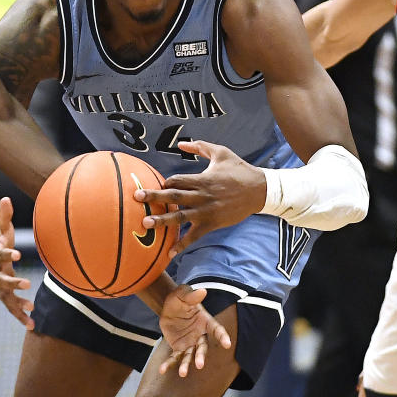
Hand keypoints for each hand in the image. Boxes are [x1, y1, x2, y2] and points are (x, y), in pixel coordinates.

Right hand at [0, 197, 33, 328]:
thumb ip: (3, 215)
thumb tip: (7, 198)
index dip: (7, 254)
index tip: (18, 253)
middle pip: (1, 280)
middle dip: (13, 282)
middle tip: (26, 283)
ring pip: (6, 298)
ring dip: (17, 305)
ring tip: (30, 310)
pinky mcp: (4, 296)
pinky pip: (12, 308)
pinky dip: (20, 316)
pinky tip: (31, 325)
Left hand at [134, 141, 265, 256]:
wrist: (260, 191)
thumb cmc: (239, 170)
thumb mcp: (221, 153)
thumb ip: (200, 147)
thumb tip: (181, 143)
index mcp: (202, 179)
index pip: (177, 180)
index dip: (163, 182)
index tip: (150, 184)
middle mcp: (202, 196)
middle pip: (174, 196)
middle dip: (154, 196)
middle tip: (136, 197)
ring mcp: (206, 211)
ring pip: (180, 216)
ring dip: (162, 220)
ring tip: (145, 223)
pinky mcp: (212, 224)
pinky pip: (194, 236)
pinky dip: (182, 244)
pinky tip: (169, 252)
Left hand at [159, 285, 230, 371]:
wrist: (168, 307)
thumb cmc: (179, 299)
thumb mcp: (182, 294)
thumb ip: (191, 295)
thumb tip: (202, 291)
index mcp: (205, 322)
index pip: (217, 330)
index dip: (222, 336)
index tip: (227, 344)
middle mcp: (200, 335)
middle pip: (202, 348)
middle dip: (201, 356)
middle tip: (200, 365)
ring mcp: (190, 343)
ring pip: (189, 356)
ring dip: (186, 365)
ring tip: (182, 373)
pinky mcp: (179, 348)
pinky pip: (174, 357)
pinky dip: (169, 364)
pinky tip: (162, 370)